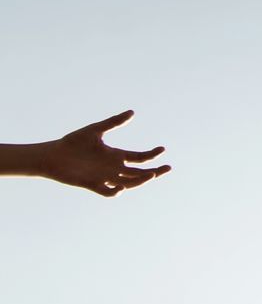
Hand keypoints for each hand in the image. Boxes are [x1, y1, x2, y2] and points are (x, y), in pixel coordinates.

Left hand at [37, 110, 170, 196]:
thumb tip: (132, 112)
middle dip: (155, 171)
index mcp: (116, 155)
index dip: (152, 155)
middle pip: (139, 172)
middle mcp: (113, 168)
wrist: (52, 156)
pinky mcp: (92, 185)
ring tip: (150, 175)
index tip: (162, 149)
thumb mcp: (95, 130)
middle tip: (168, 168)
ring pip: (128, 182)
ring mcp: (104, 177)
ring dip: (140, 180)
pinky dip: (115, 192)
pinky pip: (107, 192)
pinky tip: (120, 188)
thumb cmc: (72, 142)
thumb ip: (113, 122)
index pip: (139, 157)